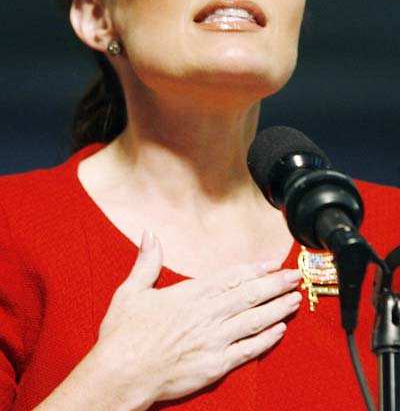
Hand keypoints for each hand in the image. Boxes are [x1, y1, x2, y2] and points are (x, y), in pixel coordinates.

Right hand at [96, 230, 300, 406]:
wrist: (122, 374)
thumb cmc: (124, 334)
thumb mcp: (132, 291)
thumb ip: (147, 262)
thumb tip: (149, 235)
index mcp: (191, 294)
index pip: (232, 277)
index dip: (256, 269)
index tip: (273, 263)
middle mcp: (208, 315)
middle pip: (250, 295)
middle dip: (276, 285)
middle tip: (296, 276)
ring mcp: (215, 341)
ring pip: (255, 320)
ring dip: (278, 309)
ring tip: (295, 300)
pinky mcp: (215, 365)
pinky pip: (248, 350)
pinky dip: (266, 340)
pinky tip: (279, 331)